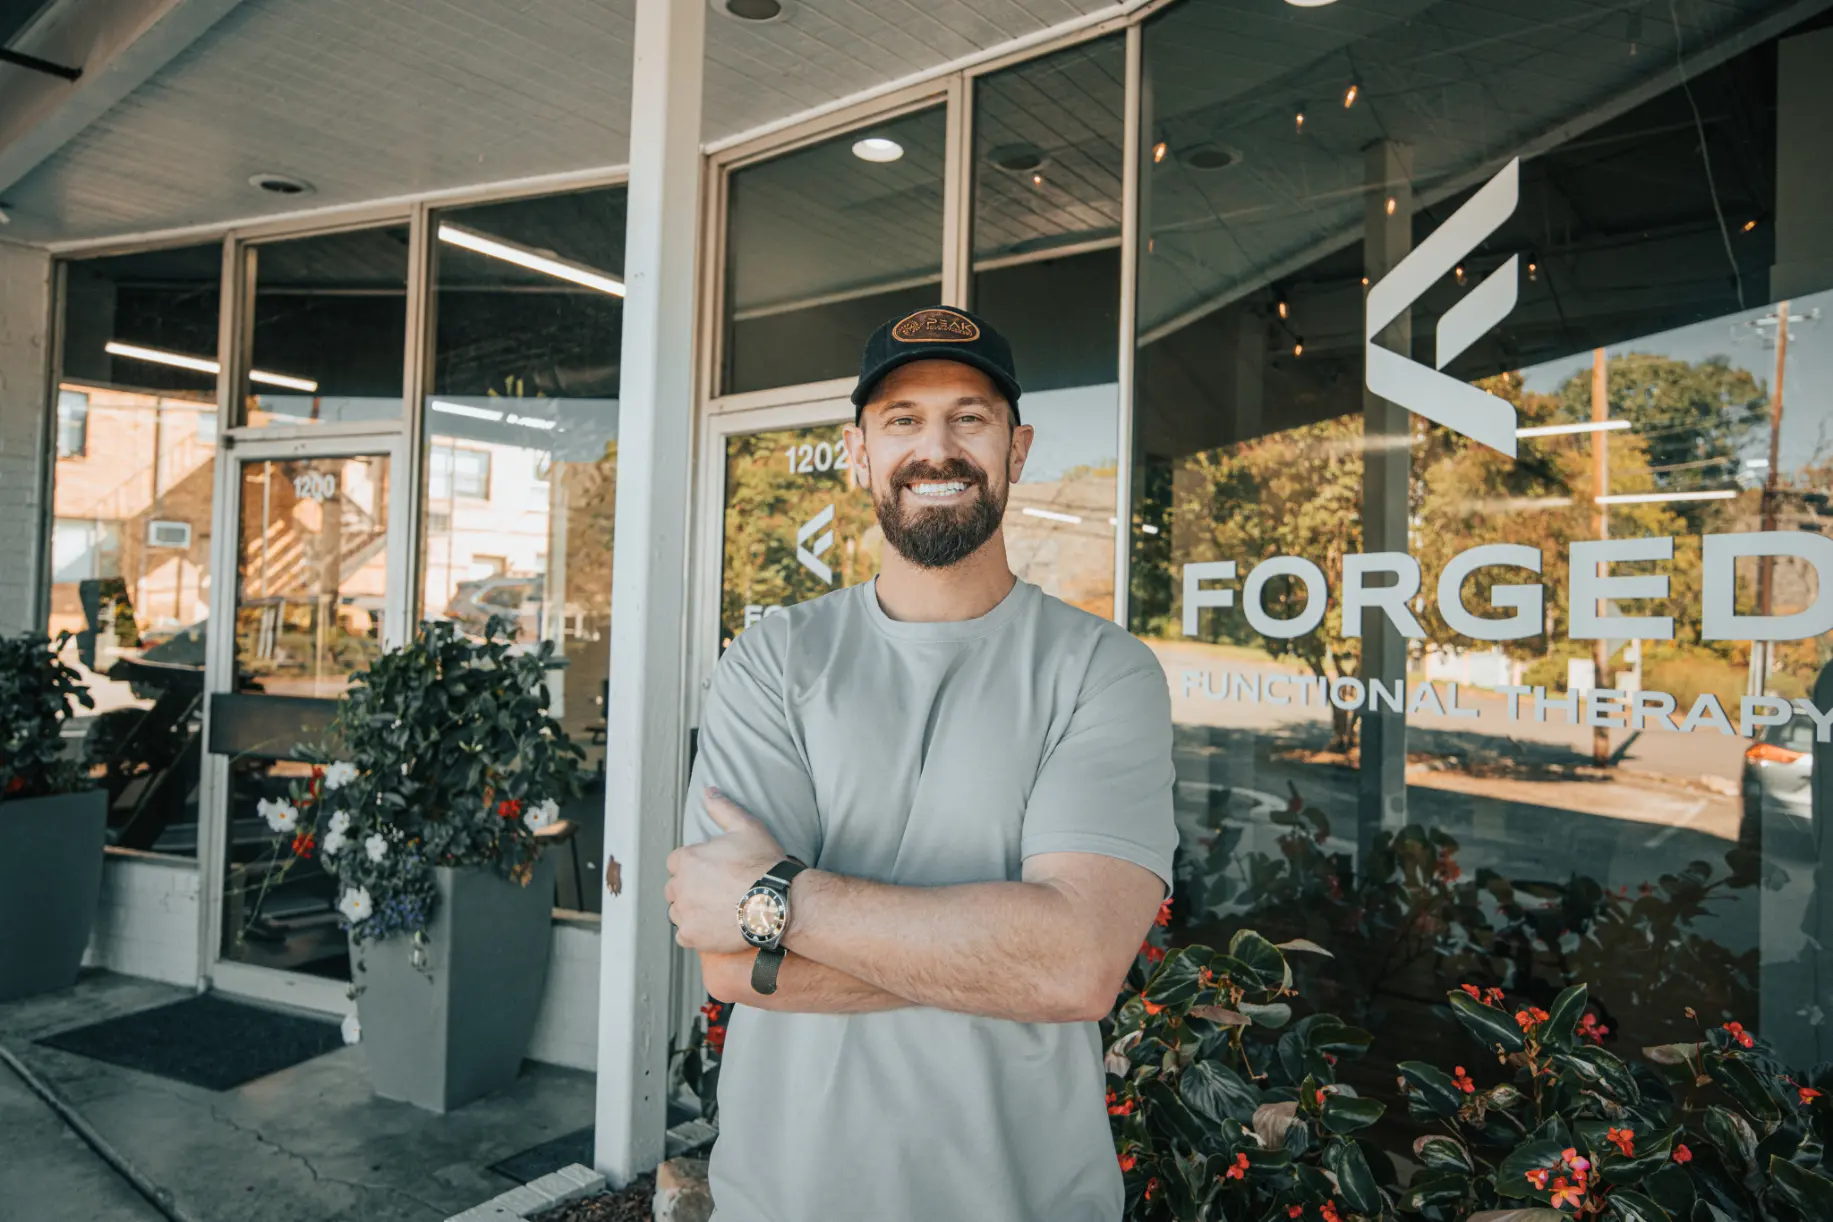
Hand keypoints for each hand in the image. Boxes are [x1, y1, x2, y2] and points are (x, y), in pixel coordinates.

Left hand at [665, 789, 786, 951]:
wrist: (777, 903)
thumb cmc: (763, 865)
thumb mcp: (747, 827)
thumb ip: (723, 808)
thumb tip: (708, 791)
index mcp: (687, 859)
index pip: (677, 862)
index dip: (696, 866)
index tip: (713, 872)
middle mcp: (679, 886)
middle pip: (675, 887)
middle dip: (691, 888)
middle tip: (718, 891)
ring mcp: (684, 913)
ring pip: (678, 911)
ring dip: (692, 910)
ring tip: (718, 909)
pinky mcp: (692, 936)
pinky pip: (684, 934)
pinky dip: (696, 932)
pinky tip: (715, 926)